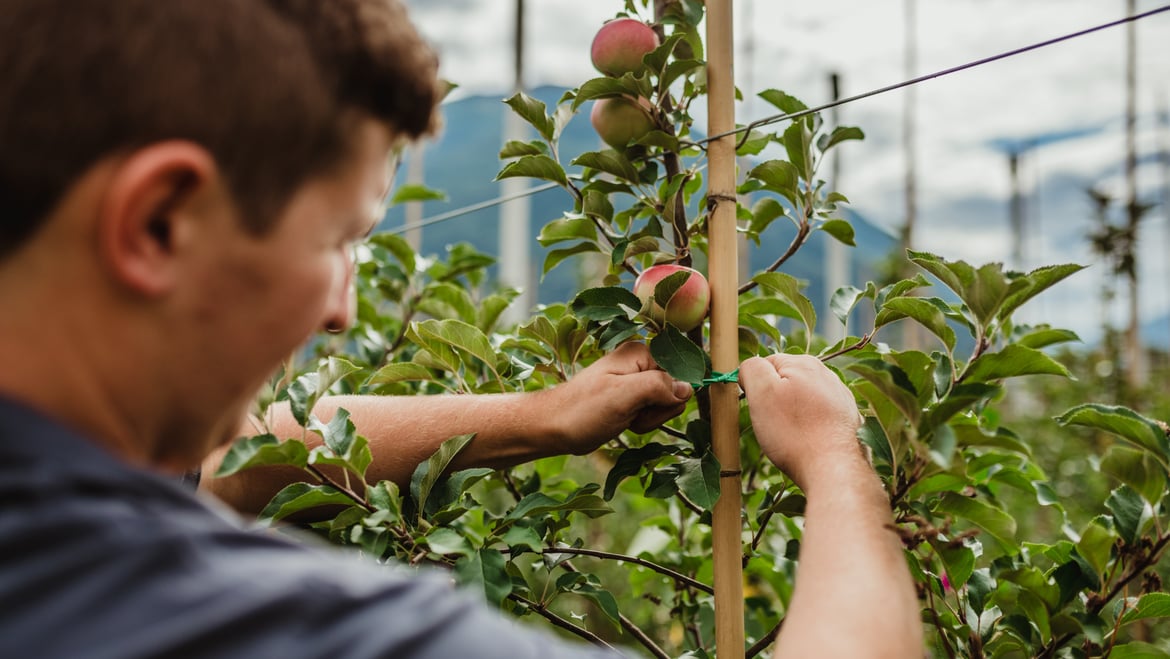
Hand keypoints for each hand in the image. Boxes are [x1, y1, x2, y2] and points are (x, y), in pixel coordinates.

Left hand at [545, 341, 692, 454]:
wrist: (554, 428)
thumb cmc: (582, 410)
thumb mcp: (622, 396)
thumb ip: (658, 386)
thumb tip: (689, 387)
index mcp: (639, 353)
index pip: (680, 373)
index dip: (669, 395)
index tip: (646, 403)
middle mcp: (640, 365)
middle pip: (675, 390)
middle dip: (657, 410)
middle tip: (631, 413)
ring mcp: (635, 383)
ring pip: (665, 404)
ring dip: (649, 419)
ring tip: (624, 418)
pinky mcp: (631, 400)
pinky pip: (652, 413)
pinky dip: (641, 423)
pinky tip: (624, 422)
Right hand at [738, 354, 862, 490]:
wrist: (833, 468)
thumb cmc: (794, 433)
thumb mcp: (762, 394)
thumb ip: (752, 369)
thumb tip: (750, 367)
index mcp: (804, 363)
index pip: (765, 365)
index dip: (755, 386)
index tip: (758, 408)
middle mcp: (826, 374)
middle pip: (785, 381)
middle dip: (774, 400)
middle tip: (773, 425)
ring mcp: (839, 396)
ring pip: (801, 400)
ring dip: (792, 414)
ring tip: (792, 435)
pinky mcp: (846, 417)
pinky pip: (818, 415)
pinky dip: (809, 425)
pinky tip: (808, 440)